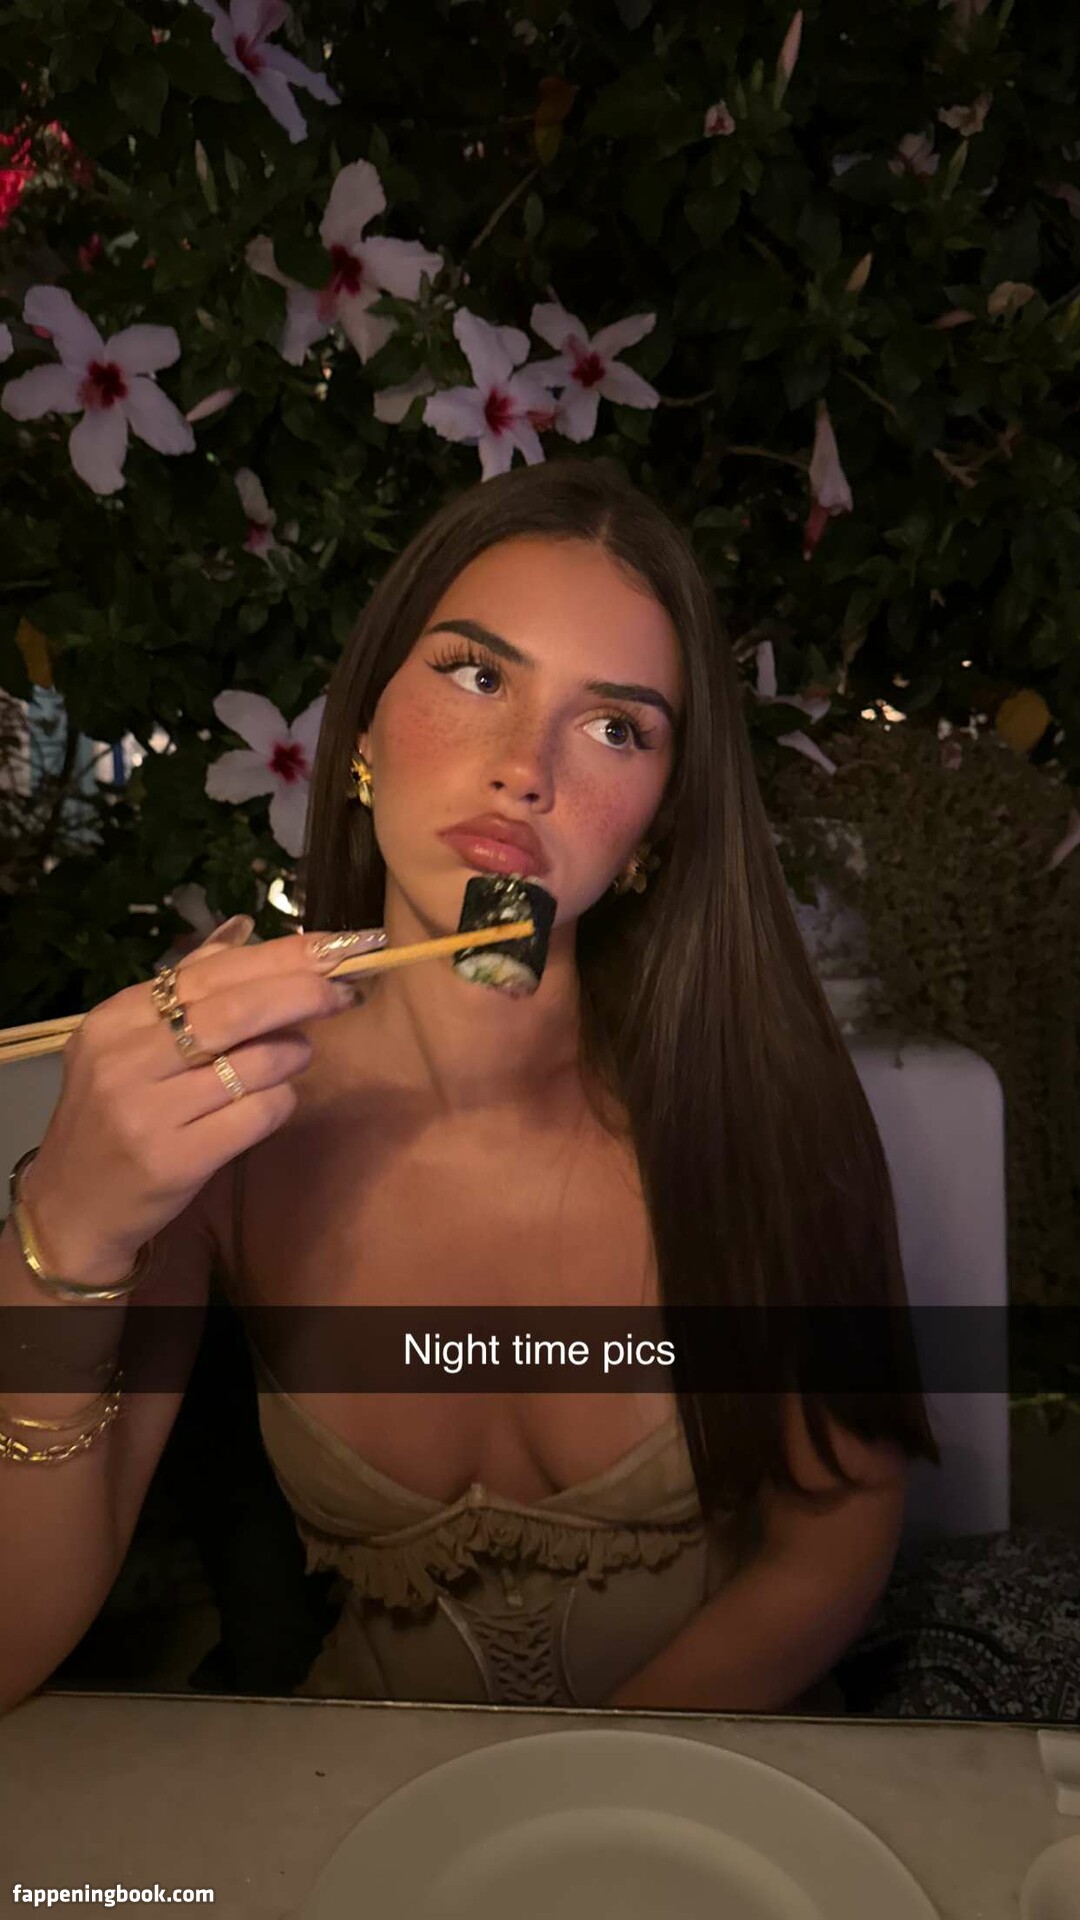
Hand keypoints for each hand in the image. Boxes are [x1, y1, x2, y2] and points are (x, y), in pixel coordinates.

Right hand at [20, 920, 386, 1288]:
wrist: (73, 1206)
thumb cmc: (114, 1116)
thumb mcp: (128, 1044)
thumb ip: (186, 988)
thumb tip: (244, 931)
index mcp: (115, 1019)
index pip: (210, 971)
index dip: (280, 956)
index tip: (333, 949)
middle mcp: (125, 1058)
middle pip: (235, 1010)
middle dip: (302, 994)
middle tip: (344, 993)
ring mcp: (147, 1111)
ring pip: (253, 1063)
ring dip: (293, 1052)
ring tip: (298, 1053)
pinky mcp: (174, 1158)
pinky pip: (256, 1114)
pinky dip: (281, 1101)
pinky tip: (276, 1099)